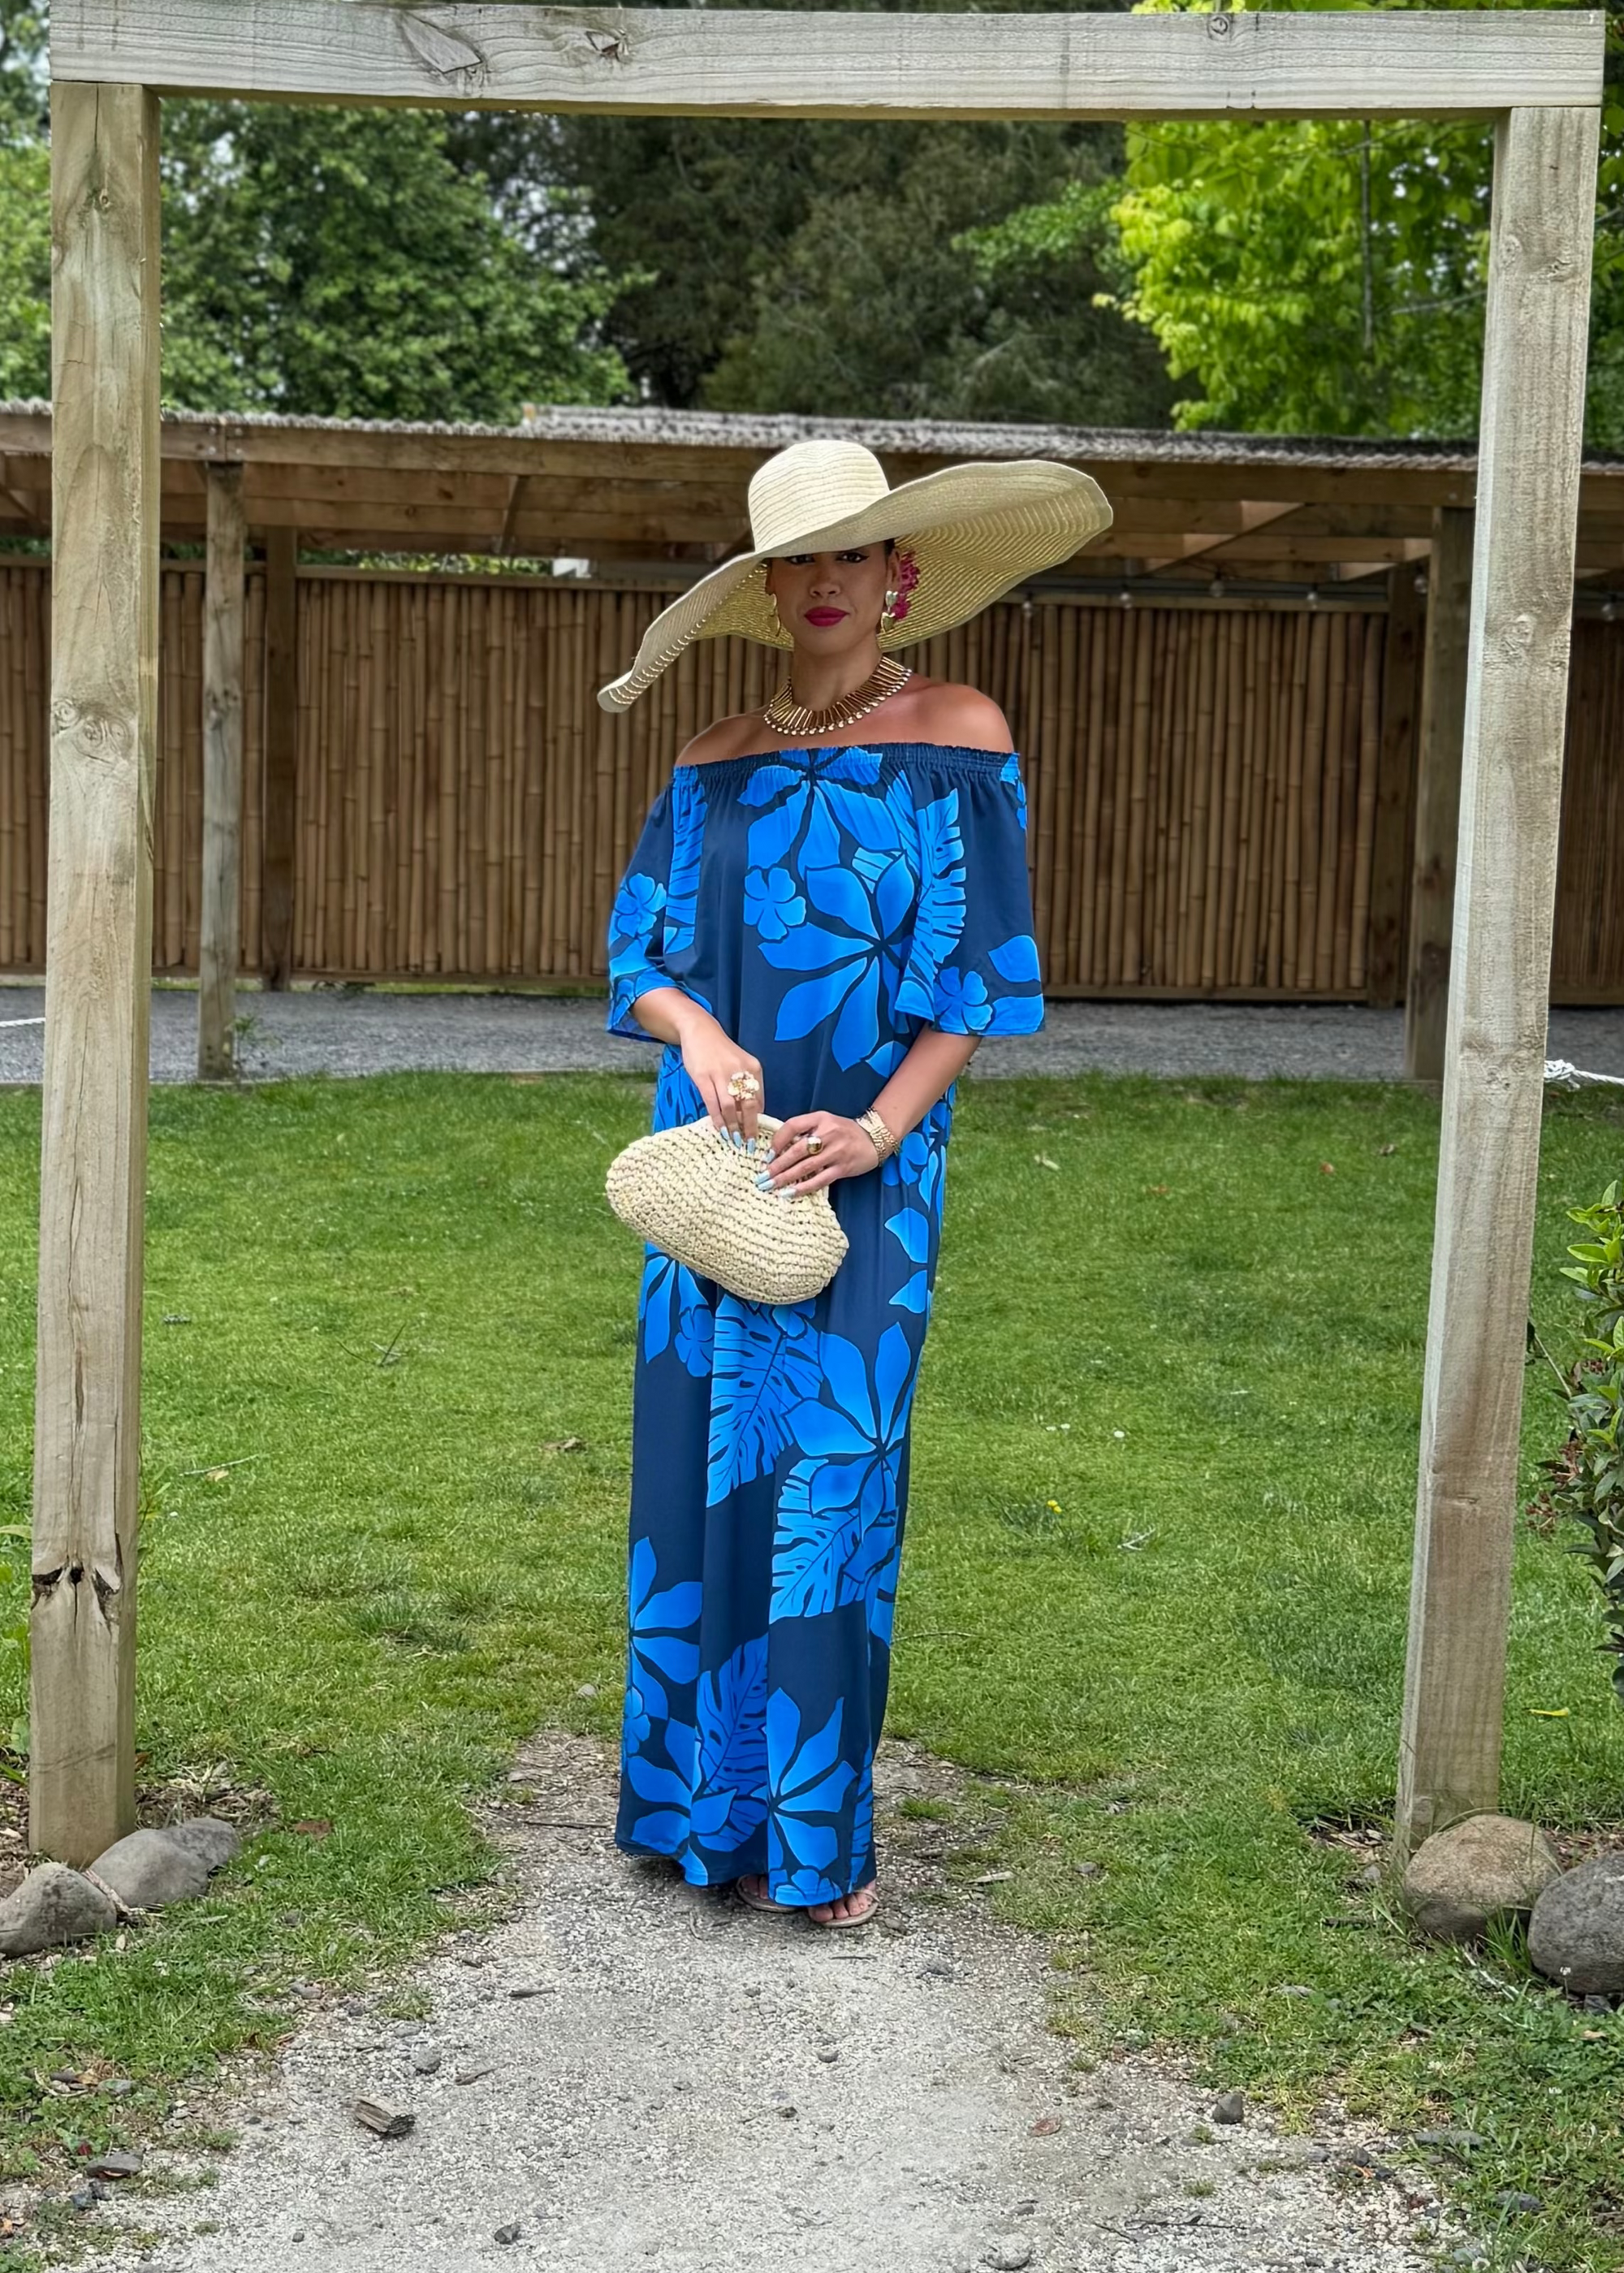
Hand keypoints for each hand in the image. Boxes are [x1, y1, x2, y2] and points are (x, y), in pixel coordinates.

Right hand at [679, 1018, 766, 1142]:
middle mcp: (740, 1071)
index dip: (758, 1119)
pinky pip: (712, 1103)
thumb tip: (749, 1114)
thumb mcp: (740, 1064)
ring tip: (733, 1139)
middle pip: (749, 1105)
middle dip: (749, 1127)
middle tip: (748, 1143)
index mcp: (753, 1068)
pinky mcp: (703, 1077)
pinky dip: (716, 1118)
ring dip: (732, 1126)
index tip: (757, 1134)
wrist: (700, 1031)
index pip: (760, 1100)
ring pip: (730, 1107)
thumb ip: (746, 1085)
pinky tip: (718, 1127)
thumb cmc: (721, 1051)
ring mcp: (721, 1074)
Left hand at [758, 1113, 879, 1195]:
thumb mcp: (824, 1121)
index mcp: (820, 1119)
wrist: (874, 1138)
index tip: (767, 1154)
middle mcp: (828, 1133)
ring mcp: (836, 1152)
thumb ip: (804, 1130)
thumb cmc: (843, 1131)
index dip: (777, 1140)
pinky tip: (790, 1193)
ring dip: (785, 1178)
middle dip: (777, 1165)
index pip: (792, 1126)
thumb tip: (778, 1148)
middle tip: (762, 1176)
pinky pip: (819, 1180)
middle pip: (796, 1150)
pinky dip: (803, 1187)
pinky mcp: (842, 1168)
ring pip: (805, 1167)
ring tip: (770, 1186)